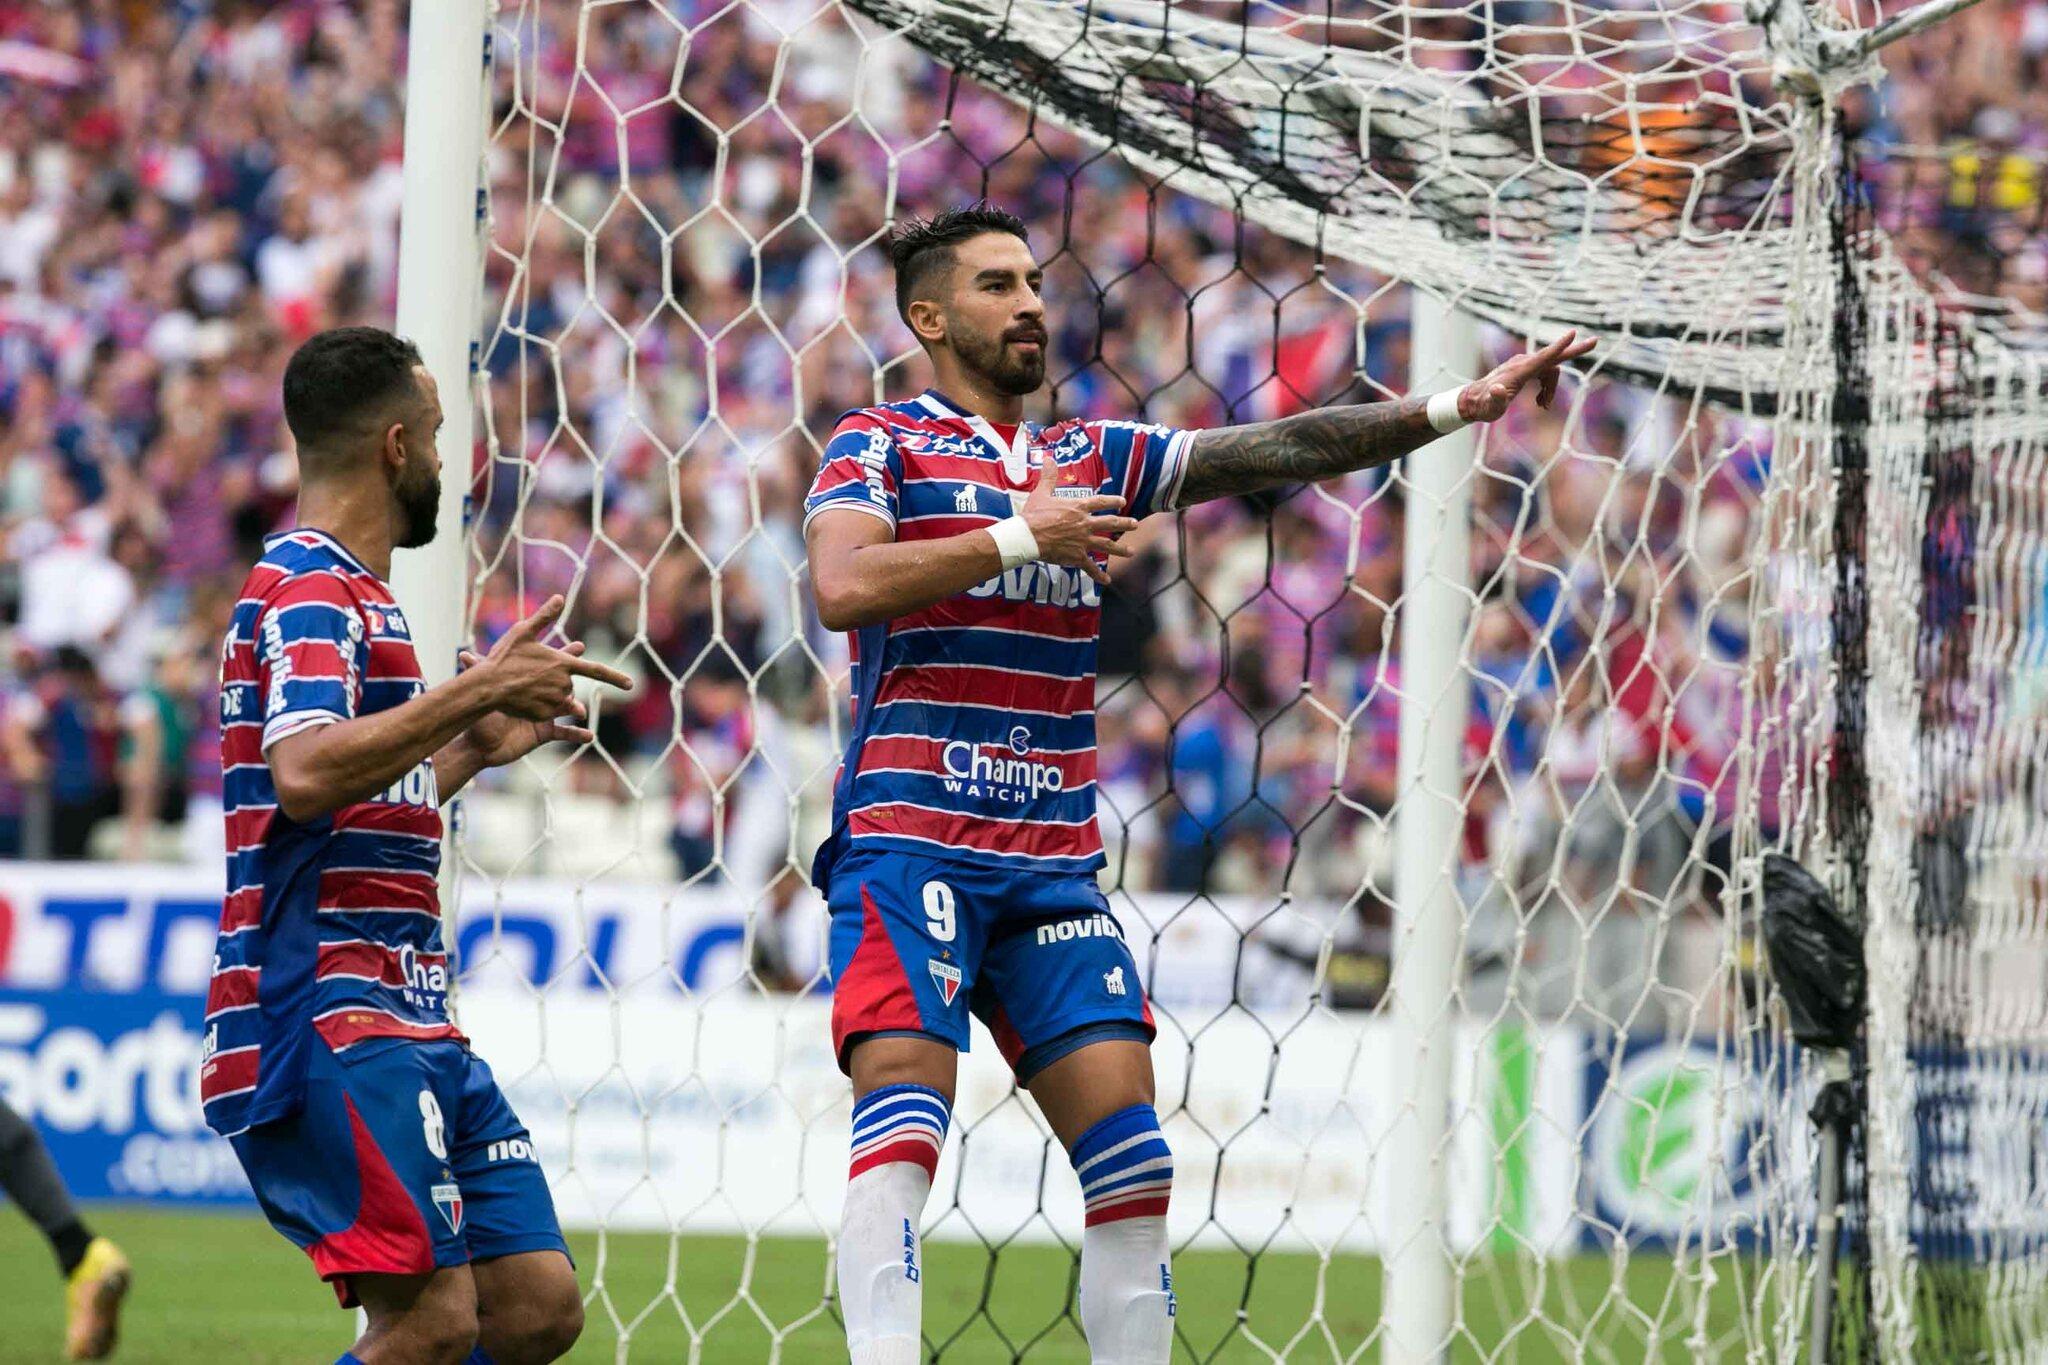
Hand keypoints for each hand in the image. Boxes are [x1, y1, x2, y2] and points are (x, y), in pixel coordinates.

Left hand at [456, 649, 593, 765]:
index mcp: (528, 684)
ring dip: (576, 708)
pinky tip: (589, 737)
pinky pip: (565, 734)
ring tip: (579, 711)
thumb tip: (461, 654)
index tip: (580, 647)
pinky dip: (578, 735)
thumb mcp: (480, 692)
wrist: (479, 744)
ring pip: (566, 708)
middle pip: (563, 686)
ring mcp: (543, 715)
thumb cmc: (479, 716)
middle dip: (572, 682)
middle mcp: (539, 697)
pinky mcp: (544, 733)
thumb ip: (475, 672)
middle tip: (589, 673)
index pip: (550, 666)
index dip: (565, 656)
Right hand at [467, 594, 633, 724]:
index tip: (630, 685)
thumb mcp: (523, 632)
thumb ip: (544, 617)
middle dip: (556, 679)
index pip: (596, 671)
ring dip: (547, 691)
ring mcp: (554, 702)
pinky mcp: (543, 716)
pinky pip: (547, 710)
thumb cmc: (504, 657)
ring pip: (559, 697)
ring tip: (526, 684)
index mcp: (564, 664)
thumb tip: (559, 598)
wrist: (486, 686)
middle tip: (533, 674)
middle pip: (568, 683)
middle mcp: (563, 684)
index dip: (615, 678)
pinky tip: (523, 696)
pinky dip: (538, 703)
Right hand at [1017, 456, 1140, 585]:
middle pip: (1110, 523)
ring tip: (1131, 552)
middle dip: (1125, 524)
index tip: (1123, 502)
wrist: (1027, 536)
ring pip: (1106, 545)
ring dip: (1120, 549)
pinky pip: (1090, 567)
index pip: (1100, 502)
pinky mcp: (1076, 556)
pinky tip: (1107, 580)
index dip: (1112, 501)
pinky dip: (1098, 575)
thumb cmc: (1033, 514)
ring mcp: (1083, 541)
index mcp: (1078, 507)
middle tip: (1135, 524)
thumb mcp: (1042, 492)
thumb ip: (1049, 476)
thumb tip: (1048, 458)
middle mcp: (1085, 524)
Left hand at [1458, 330, 1598, 422]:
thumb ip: (1494, 399)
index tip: (1573, 333)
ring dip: (1551, 388)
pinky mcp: (1524, 368)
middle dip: (1573, 350)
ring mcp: (1524, 363)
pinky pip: (1544, 372)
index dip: (1558, 347)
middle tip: (1595, 341)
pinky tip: (1541, 402)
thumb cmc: (1484, 406)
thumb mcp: (1490, 408)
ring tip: (1543, 406)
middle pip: (1553, 357)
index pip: (1543, 356)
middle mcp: (1523, 362)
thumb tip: (1495, 390)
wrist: (1474, 401)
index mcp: (1519, 370)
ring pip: (1550, 370)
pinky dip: (1547, 387)